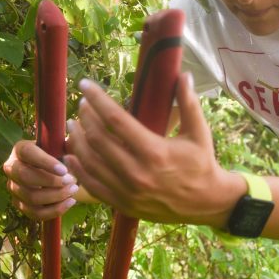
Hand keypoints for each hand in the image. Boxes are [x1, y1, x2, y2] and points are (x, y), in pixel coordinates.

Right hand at [2, 140, 78, 219]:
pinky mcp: (18, 204)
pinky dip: (55, 210)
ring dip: (56, 196)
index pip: (28, 153)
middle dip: (51, 181)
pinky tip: (70, 202)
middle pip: (25, 176)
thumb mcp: (60, 147)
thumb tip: (73, 154)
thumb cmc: (56, 155)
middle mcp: (11, 168)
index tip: (64, 170)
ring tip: (73, 190)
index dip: (45, 162)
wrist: (51, 170)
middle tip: (71, 181)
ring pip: (31, 197)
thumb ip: (66, 147)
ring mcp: (13, 187)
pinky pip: (35, 213)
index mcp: (20, 149)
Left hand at [64, 73, 243, 226]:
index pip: (116, 120)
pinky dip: (78, 168)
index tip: (85, 85)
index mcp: (155, 152)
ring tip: (73, 124)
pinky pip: (92, 185)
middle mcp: (138, 173)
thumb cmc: (202, 163)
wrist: (206, 204)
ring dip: (77, 140)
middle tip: (81, 105)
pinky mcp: (122, 204)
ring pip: (90, 162)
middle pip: (98, 139)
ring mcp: (128, 191)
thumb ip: (189, 103)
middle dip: (85, 118)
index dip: (97, 100)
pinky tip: (72, 154)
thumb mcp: (199, 132)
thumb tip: (184, 74)